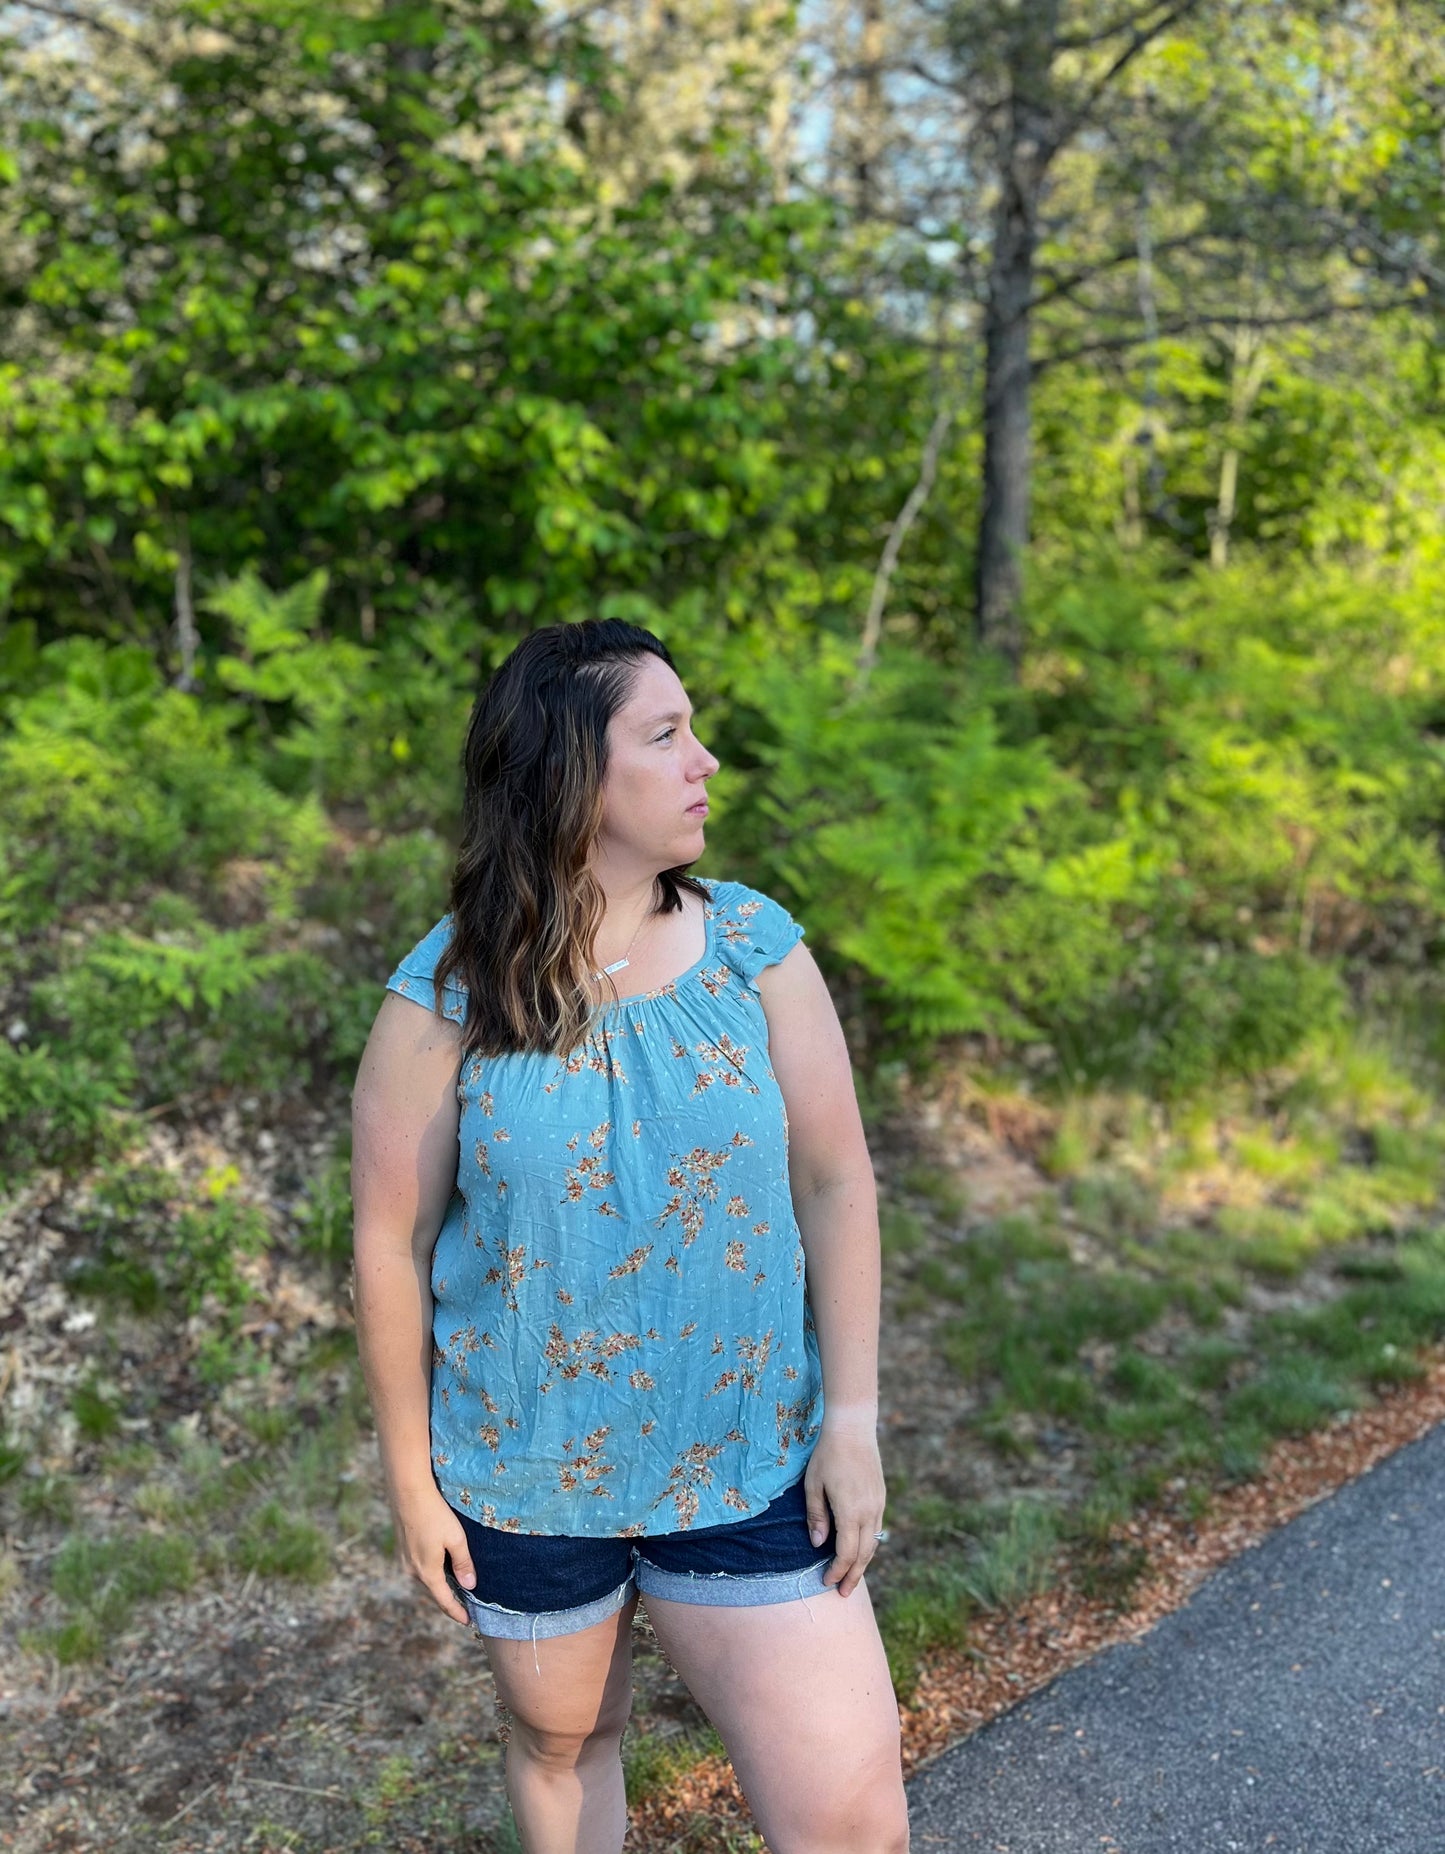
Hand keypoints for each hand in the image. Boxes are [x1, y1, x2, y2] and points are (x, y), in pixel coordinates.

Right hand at [391, 1483, 477, 1624]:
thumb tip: (469, 1586)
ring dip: (440, 1585)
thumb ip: (463, 1563)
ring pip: (426, 1579)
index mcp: (427, 1572)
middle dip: (449, 1600)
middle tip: (465, 1606)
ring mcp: (405, 1559)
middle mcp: (412, 1570)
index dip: (457, 1613)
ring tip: (455, 1588)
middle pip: (434, 1591)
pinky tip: (440, 1565)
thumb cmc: (435, 1514)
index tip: (469, 1622)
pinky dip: (432, 1572)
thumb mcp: (456, 1539)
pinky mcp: (403, 1547)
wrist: (408, 1491)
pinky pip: (420, 1567)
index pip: (444, 1601)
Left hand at [803, 1409, 885, 1598]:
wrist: (853, 1428)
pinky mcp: (881, 1497)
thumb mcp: (813, 1485)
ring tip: (852, 1577)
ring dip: (863, 1563)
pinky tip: (860, 1550)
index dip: (837, 1571)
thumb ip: (817, 1516)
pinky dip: (868, 1545)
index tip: (826, 1582)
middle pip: (864, 1554)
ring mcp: (878, 1504)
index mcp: (851, 1512)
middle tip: (843, 1594)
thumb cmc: (827, 1455)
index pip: (846, 1553)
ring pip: (873, 1543)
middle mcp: (869, 1512)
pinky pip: (877, 1529)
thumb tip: (818, 1544)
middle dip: (853, 1576)